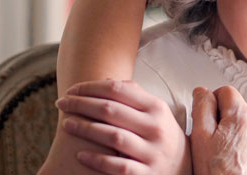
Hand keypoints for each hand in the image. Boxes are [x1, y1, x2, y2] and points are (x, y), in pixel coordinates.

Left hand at [56, 79, 190, 174]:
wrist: (185, 169)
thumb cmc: (162, 136)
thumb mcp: (156, 113)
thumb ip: (134, 96)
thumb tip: (107, 80)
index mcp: (156, 108)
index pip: (118, 90)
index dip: (90, 88)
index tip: (71, 90)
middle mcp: (156, 128)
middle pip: (111, 110)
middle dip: (81, 105)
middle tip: (61, 103)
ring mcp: (152, 153)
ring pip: (113, 137)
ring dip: (85, 129)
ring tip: (66, 125)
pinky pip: (118, 166)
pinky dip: (97, 160)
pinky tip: (80, 155)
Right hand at [189, 86, 246, 174]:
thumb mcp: (200, 139)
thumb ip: (201, 108)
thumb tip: (203, 91)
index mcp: (241, 117)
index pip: (226, 92)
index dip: (214, 104)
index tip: (211, 120)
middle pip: (242, 109)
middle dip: (230, 121)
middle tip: (219, 144)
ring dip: (245, 133)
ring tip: (234, 156)